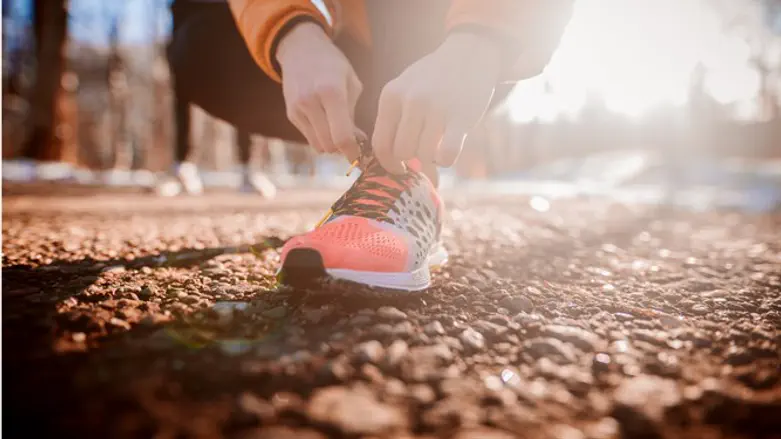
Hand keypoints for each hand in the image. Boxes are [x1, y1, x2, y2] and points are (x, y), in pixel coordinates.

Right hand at [276, 22, 361, 159]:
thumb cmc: (333, 65)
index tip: (360, 156)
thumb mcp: (351, 82)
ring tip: (339, 131)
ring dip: (331, 144)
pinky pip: (309, 138)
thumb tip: (358, 143)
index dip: (352, 152)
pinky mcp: (290, 114)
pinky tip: (326, 122)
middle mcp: (310, 102)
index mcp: (331, 92)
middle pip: (329, 145)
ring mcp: (297, 109)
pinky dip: (320, 136)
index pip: (341, 136)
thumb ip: (353, 114)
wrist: (300, 49)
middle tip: (353, 142)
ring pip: (318, 145)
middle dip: (342, 148)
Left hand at [372, 32, 502, 172]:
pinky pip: (446, 155)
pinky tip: (449, 149)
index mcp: (391, 96)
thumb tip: (393, 162)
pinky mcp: (461, 117)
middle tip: (423, 157)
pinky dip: (446, 160)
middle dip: (412, 161)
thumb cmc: (433, 78)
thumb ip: (395, 120)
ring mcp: (436, 108)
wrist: (469, 54)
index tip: (399, 168)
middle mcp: (411, 101)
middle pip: (402, 153)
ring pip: (423, 156)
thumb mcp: (404, 89)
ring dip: (431, 159)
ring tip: (437, 146)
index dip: (389, 164)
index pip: (380, 144)